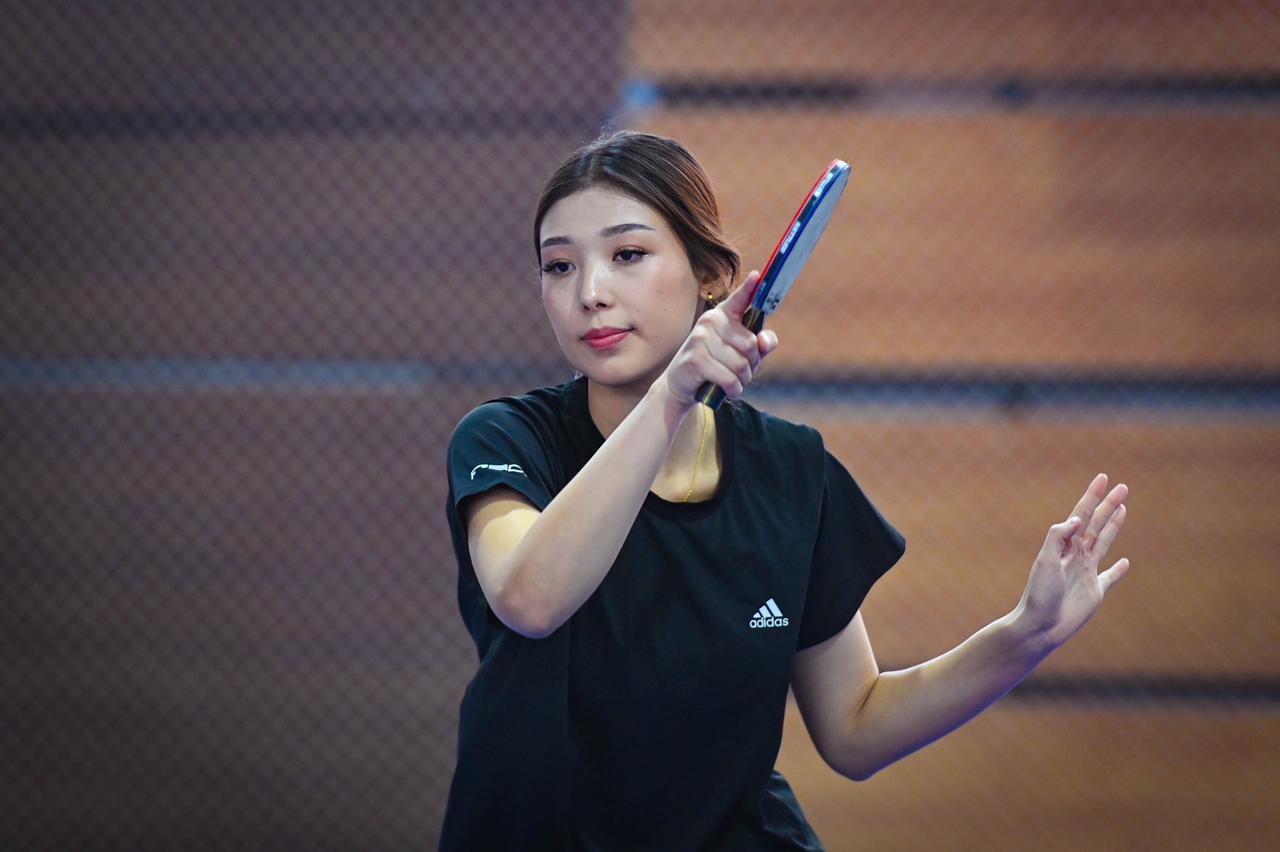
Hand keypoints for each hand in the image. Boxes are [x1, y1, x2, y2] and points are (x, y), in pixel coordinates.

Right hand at [659, 270, 778, 407]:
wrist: (683, 383)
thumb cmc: (718, 364)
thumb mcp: (743, 353)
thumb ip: (761, 344)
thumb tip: (764, 342)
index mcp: (723, 314)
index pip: (740, 299)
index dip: (750, 288)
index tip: (757, 275)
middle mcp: (710, 321)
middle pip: (751, 345)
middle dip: (751, 364)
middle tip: (740, 370)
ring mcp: (700, 338)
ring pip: (741, 365)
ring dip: (742, 379)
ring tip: (731, 380)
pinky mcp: (695, 359)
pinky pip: (729, 379)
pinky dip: (733, 389)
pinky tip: (727, 389)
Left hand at [1016, 474, 1130, 648]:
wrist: (1040, 626)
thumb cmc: (1039, 594)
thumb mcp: (1045, 560)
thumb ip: (1058, 537)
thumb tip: (1077, 518)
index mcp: (1065, 545)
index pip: (1081, 514)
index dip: (1092, 496)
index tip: (1103, 478)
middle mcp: (1077, 555)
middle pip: (1096, 524)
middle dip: (1109, 505)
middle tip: (1123, 487)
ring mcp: (1087, 573)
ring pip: (1104, 543)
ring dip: (1114, 526)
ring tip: (1123, 509)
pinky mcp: (1095, 592)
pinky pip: (1110, 577)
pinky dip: (1119, 570)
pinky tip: (1126, 562)